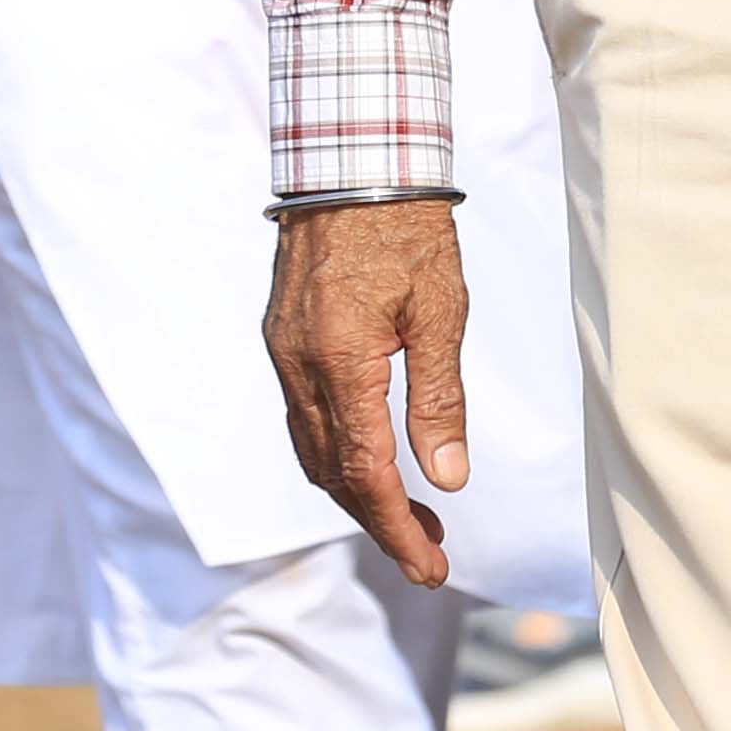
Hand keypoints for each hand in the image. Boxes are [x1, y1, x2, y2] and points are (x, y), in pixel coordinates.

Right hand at [263, 198, 470, 588]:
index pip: (365, 473)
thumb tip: (448, 479)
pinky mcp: (282, 339)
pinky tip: (374, 458)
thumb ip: (439, 400)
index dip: (397, 528)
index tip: (432, 567)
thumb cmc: (407, 230)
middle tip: (432, 553)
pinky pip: (303, 418)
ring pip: (312, 451)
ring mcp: (282, 352)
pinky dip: (337, 453)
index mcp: (340, 361)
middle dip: (381, 521)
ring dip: (357, 492)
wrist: (353, 163)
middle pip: (332, 475)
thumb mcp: (441, 312)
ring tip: (413, 514)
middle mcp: (298, 365)